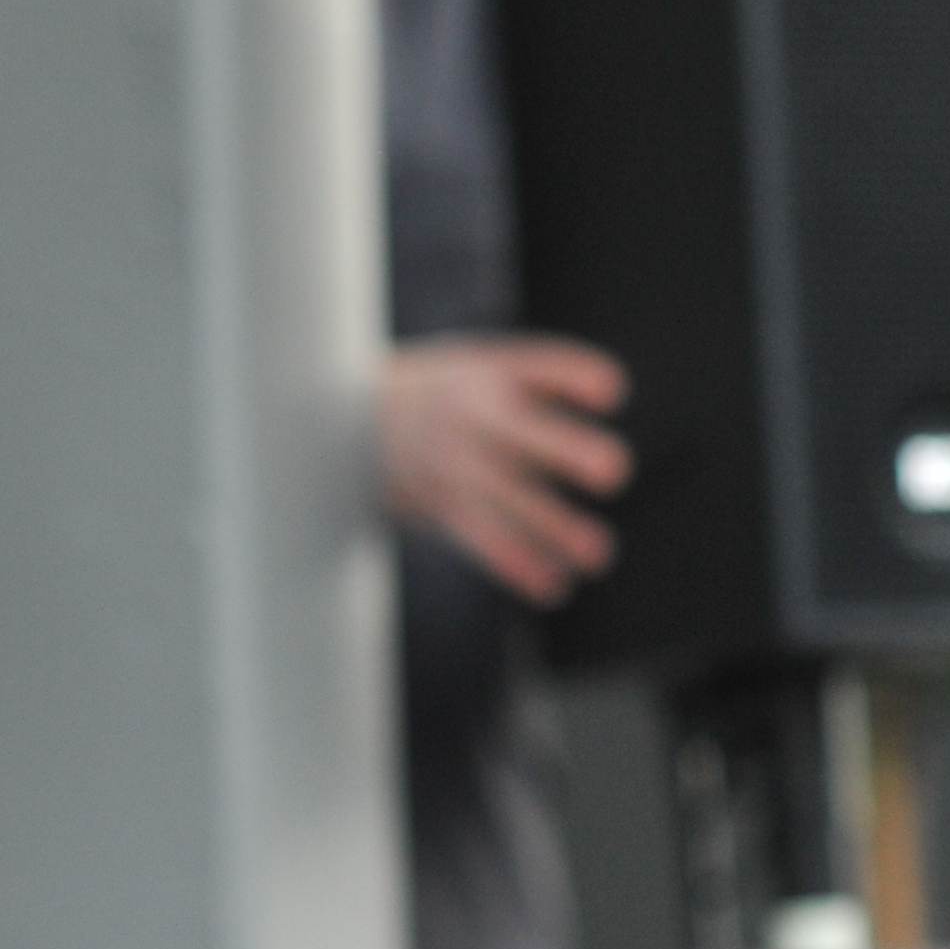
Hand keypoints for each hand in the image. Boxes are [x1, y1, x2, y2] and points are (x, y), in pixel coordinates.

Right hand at [380, 336, 629, 604]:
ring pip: (509, 497)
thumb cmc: (436, 392)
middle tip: (613, 472)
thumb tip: (610, 390)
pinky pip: (481, 536)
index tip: (608, 394)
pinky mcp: (442, 504)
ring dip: (553, 526)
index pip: (544, 367)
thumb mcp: (476, 363)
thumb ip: (543, 375)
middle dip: (569, 451)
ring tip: (598, 554)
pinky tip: (553, 585)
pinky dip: (515, 562)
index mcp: (490, 372)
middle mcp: (473, 415)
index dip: (578, 379)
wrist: (335, 418)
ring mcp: (455, 462)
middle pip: (526, 433)